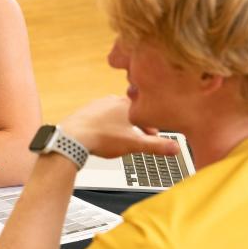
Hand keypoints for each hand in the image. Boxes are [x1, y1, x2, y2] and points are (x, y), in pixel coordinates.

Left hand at [59, 96, 179, 158]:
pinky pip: (99, 118)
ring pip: (114, 113)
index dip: (151, 125)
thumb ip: (155, 146)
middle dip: (136, 124)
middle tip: (139, 136)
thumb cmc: (101, 138)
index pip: (145, 112)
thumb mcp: (134, 144)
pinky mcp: (84, 112)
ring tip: (121, 137)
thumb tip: (175, 148)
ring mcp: (96, 105)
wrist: (72, 138)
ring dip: (120, 124)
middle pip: (130, 111)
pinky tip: (103, 135)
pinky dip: (105, 126)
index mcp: (125, 104)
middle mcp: (111, 100)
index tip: (153, 135)